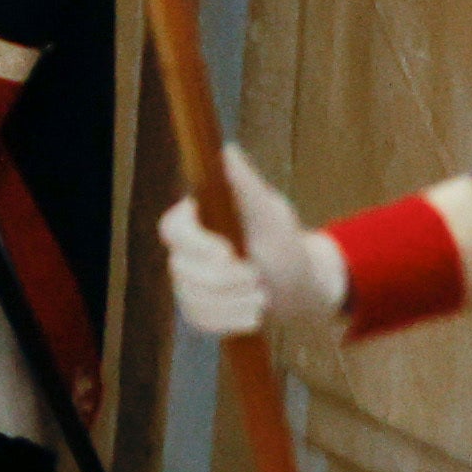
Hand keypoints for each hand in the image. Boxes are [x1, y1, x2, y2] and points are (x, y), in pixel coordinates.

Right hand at [161, 150, 344, 337]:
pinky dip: (230, 321)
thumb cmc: (285, 242)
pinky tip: (253, 315)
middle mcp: (185, 250)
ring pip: (191, 298)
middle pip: (182, 269)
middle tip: (257, 278)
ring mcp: (188, 281)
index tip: (228, 252)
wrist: (299, 284)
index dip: (195, 244)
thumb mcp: (270, 213)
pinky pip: (199, 320)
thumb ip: (246, 185)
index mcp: (196, 221)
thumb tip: (227, 150)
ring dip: (232, 302)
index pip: (173, 230)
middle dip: (225, 281)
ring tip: (261, 297)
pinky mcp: (197, 308)